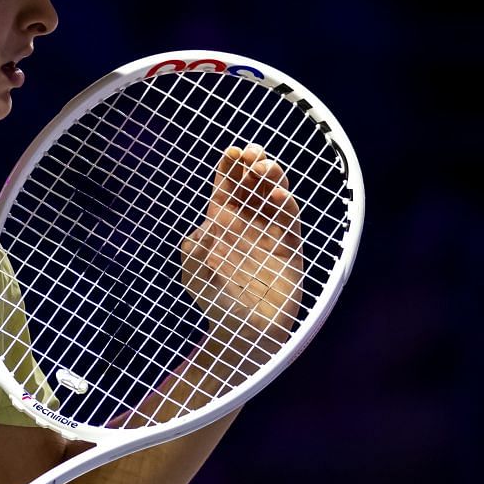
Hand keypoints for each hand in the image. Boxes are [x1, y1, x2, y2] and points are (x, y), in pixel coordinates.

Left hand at [179, 144, 304, 350]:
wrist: (242, 332)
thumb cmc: (215, 302)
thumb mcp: (193, 274)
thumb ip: (195, 249)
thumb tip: (209, 228)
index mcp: (222, 223)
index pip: (228, 186)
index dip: (230, 166)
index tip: (231, 152)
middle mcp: (247, 222)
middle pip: (253, 183)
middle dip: (253, 163)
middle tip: (252, 154)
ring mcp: (269, 232)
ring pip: (274, 193)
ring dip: (272, 176)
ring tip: (264, 168)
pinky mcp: (289, 246)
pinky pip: (290, 218)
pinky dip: (286, 203)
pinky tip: (277, 195)